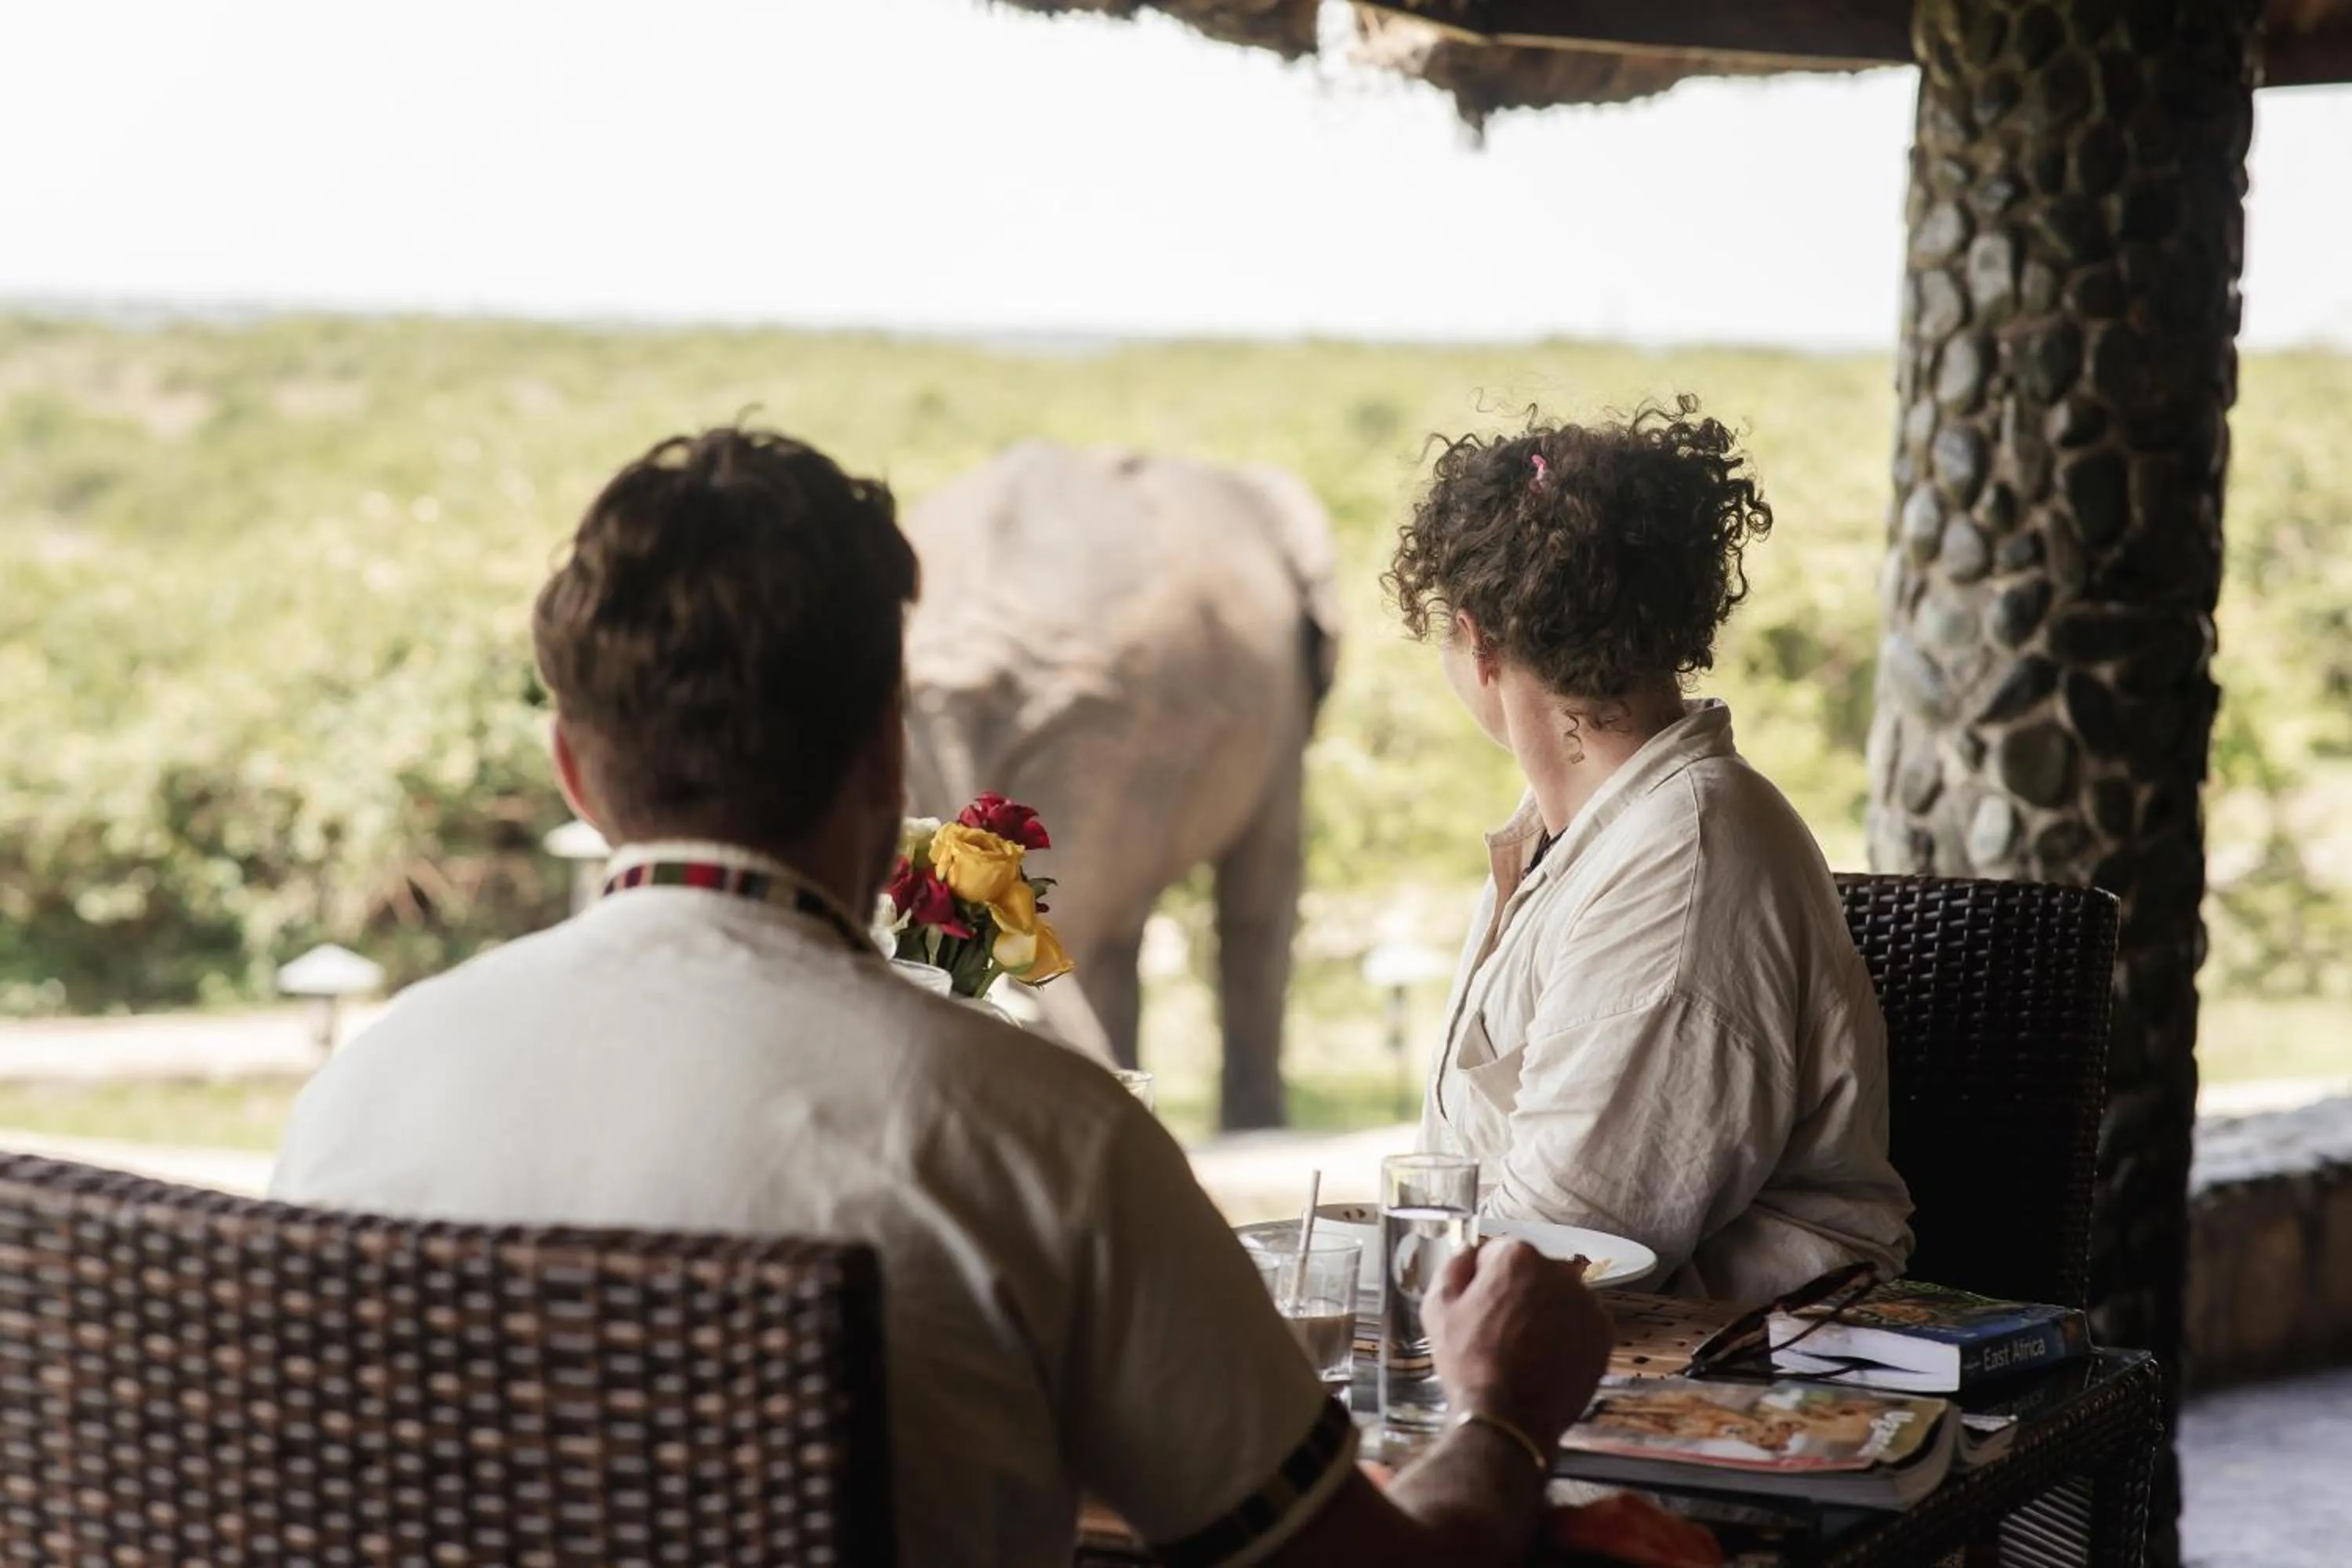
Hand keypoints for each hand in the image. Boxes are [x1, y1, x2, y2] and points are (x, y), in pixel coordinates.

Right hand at [1423, 1238, 1612, 1444]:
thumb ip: (1453, 1268)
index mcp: (1516, 1256)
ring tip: (1524, 1349)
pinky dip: (1567, 1336)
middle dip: (1518, 1291)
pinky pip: (1579, 1324)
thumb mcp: (1438, 1309)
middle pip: (1532, 1272)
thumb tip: (1469, 1251)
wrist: (1510, 1419)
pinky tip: (1547, 1360)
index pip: (1497, 1252)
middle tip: (1499, 1330)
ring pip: (1558, 1298)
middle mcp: (1558, 1271)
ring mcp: (1586, 1303)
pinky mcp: (1604, 1335)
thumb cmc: (1469, 1361)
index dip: (1483, 1279)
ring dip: (1545, 1312)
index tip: (1477, 1306)